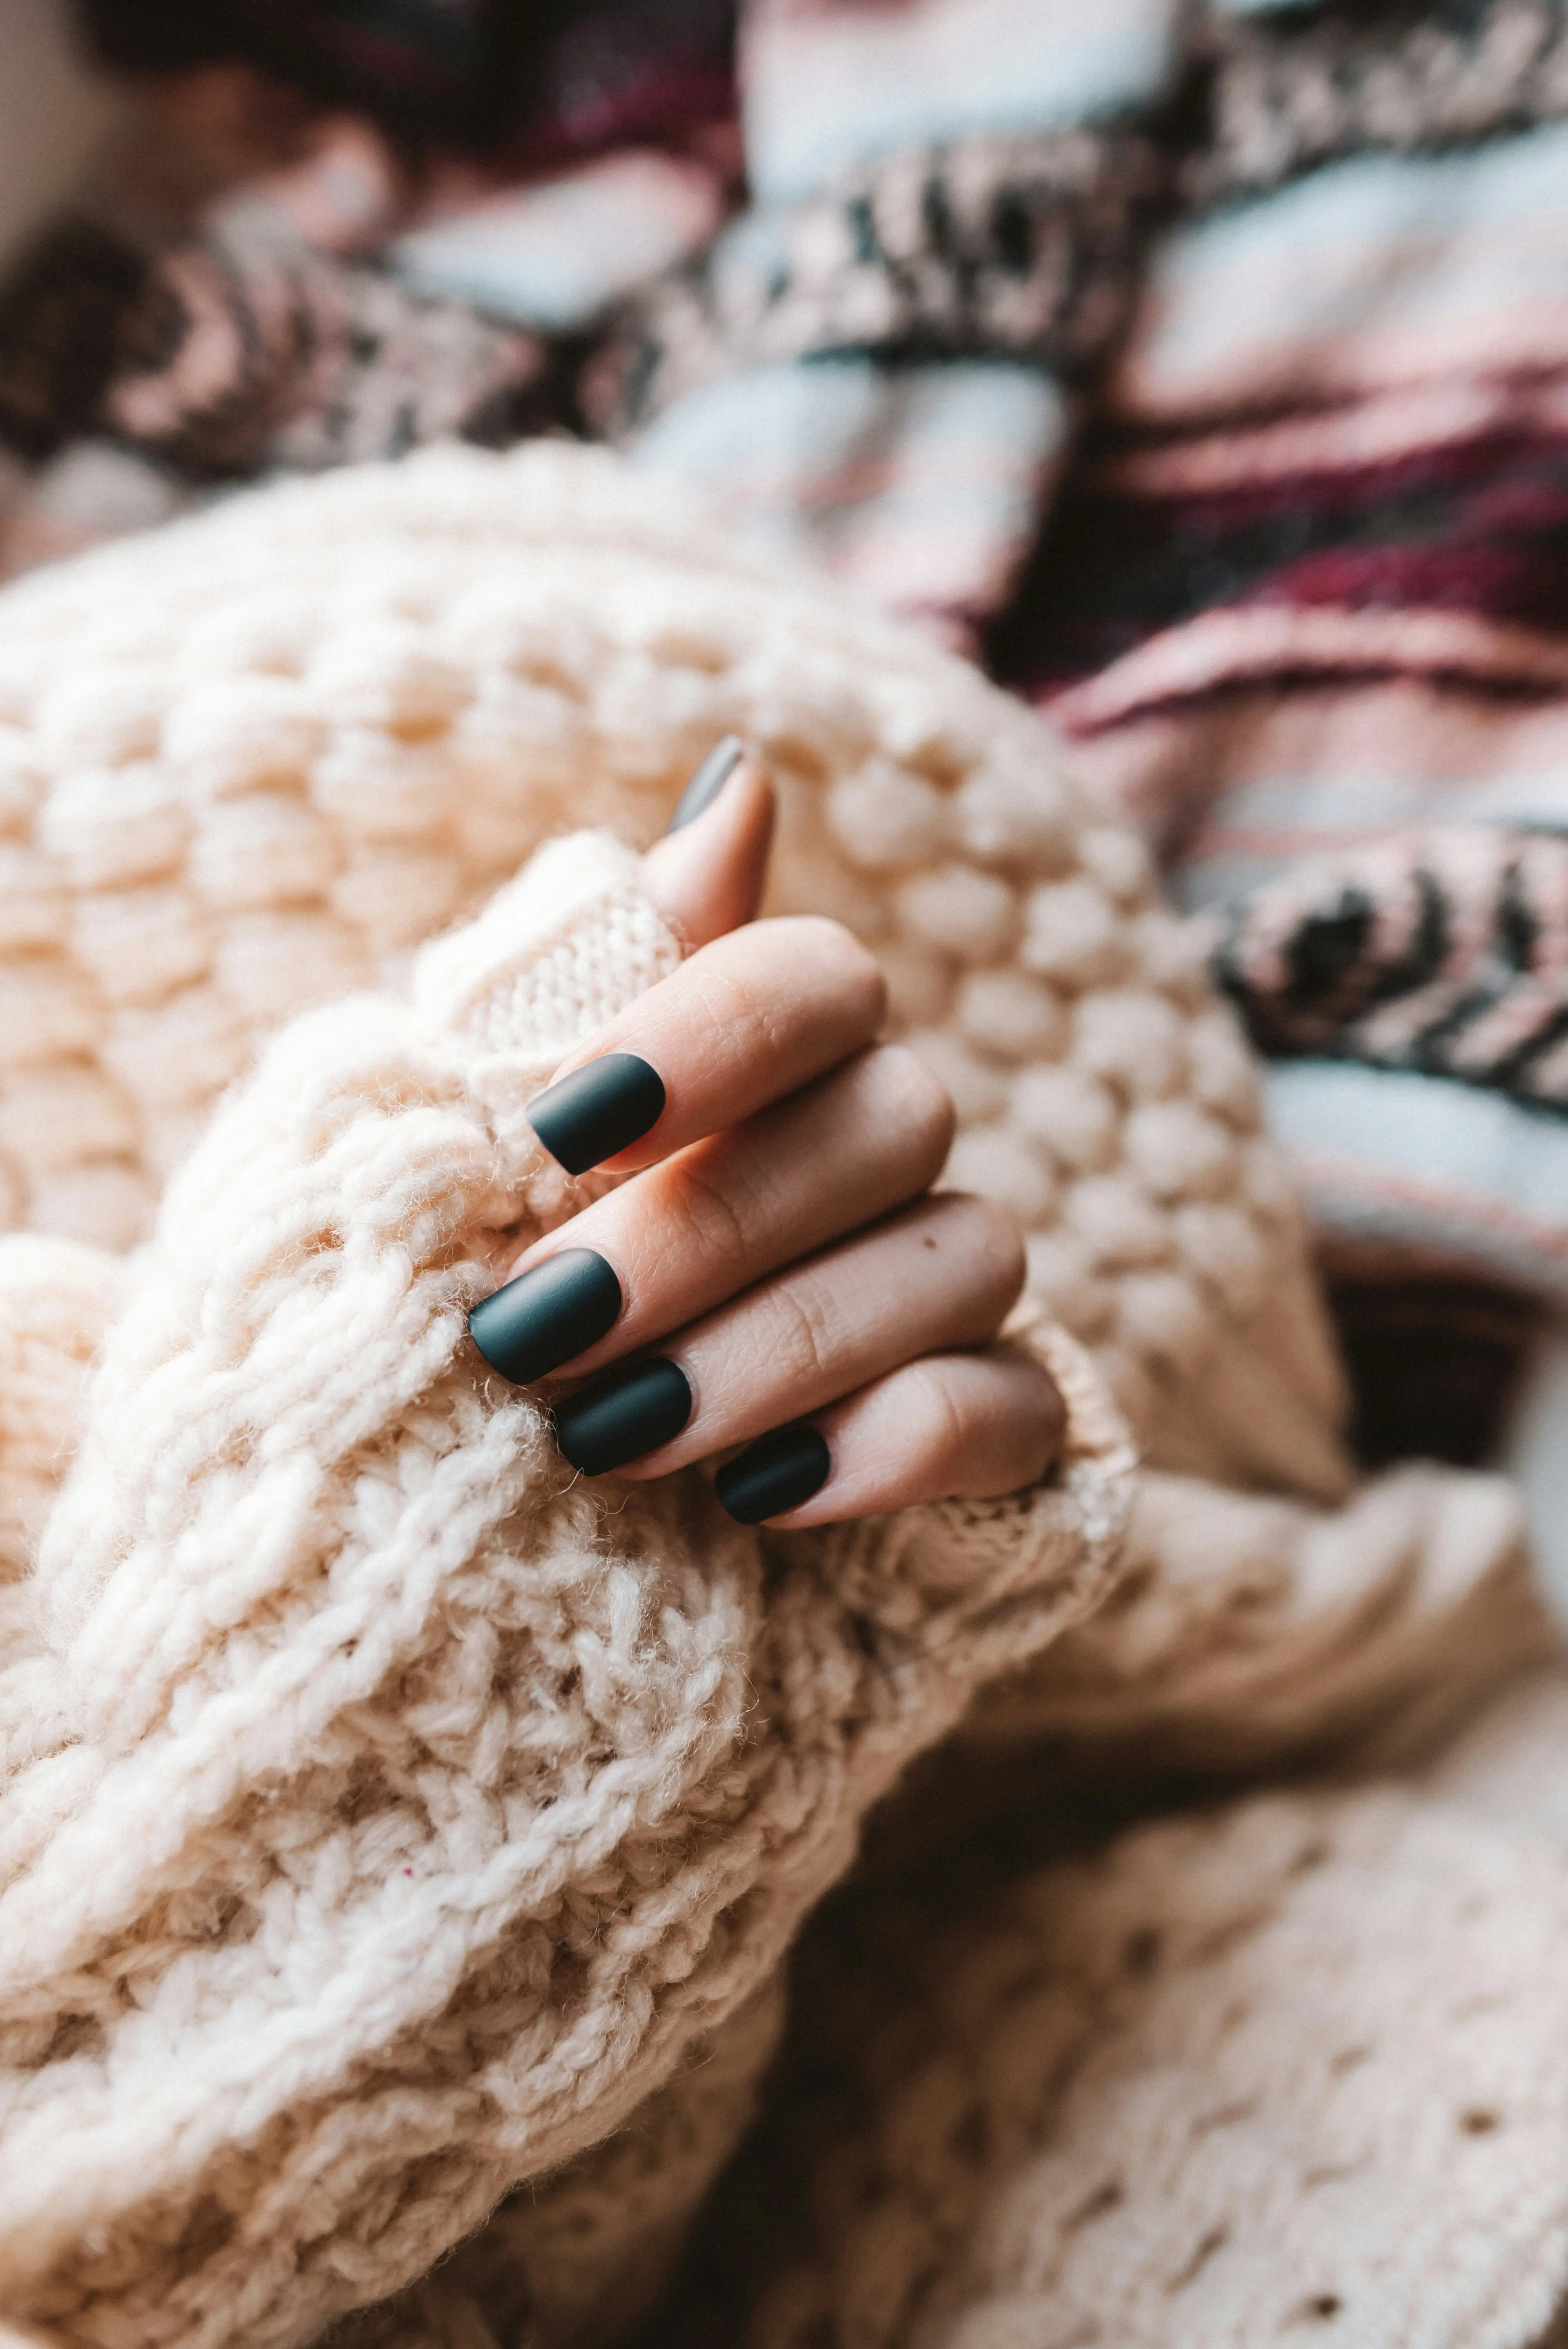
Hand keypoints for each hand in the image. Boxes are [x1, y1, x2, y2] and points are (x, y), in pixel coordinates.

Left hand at [468, 741, 1064, 1526]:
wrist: (515, 1492)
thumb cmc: (512, 1268)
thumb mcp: (508, 1123)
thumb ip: (616, 961)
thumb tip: (742, 774)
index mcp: (777, 1058)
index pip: (817, 980)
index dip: (710, 1036)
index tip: (560, 1125)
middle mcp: (888, 1144)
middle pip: (888, 1123)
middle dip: (704, 1232)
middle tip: (534, 1332)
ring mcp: (955, 1281)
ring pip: (963, 1259)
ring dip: (779, 1347)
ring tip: (607, 1437)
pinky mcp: (1002, 1426)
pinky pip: (1013, 1411)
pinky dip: (896, 1446)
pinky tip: (760, 1495)